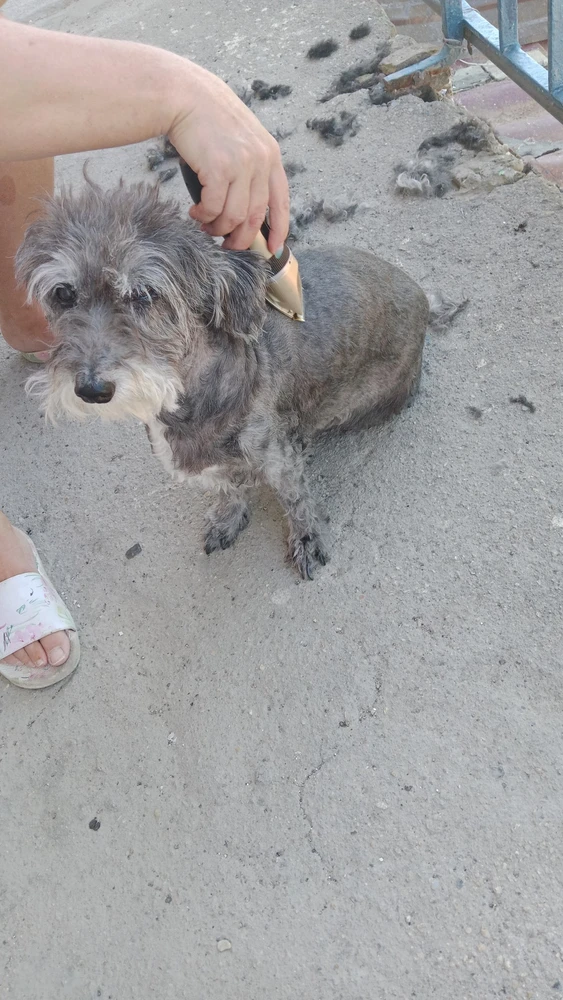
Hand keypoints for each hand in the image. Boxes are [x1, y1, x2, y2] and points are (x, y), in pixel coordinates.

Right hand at [169, 67, 288, 252]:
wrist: (184, 95)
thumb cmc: (207, 120)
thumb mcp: (241, 140)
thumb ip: (250, 168)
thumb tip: (245, 210)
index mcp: (271, 155)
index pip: (281, 202)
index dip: (279, 230)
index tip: (272, 249)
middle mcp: (261, 160)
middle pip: (256, 216)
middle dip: (241, 238)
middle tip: (227, 244)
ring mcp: (241, 164)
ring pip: (234, 216)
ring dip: (218, 227)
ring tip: (205, 225)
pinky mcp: (219, 168)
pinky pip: (214, 208)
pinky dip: (204, 216)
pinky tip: (195, 212)